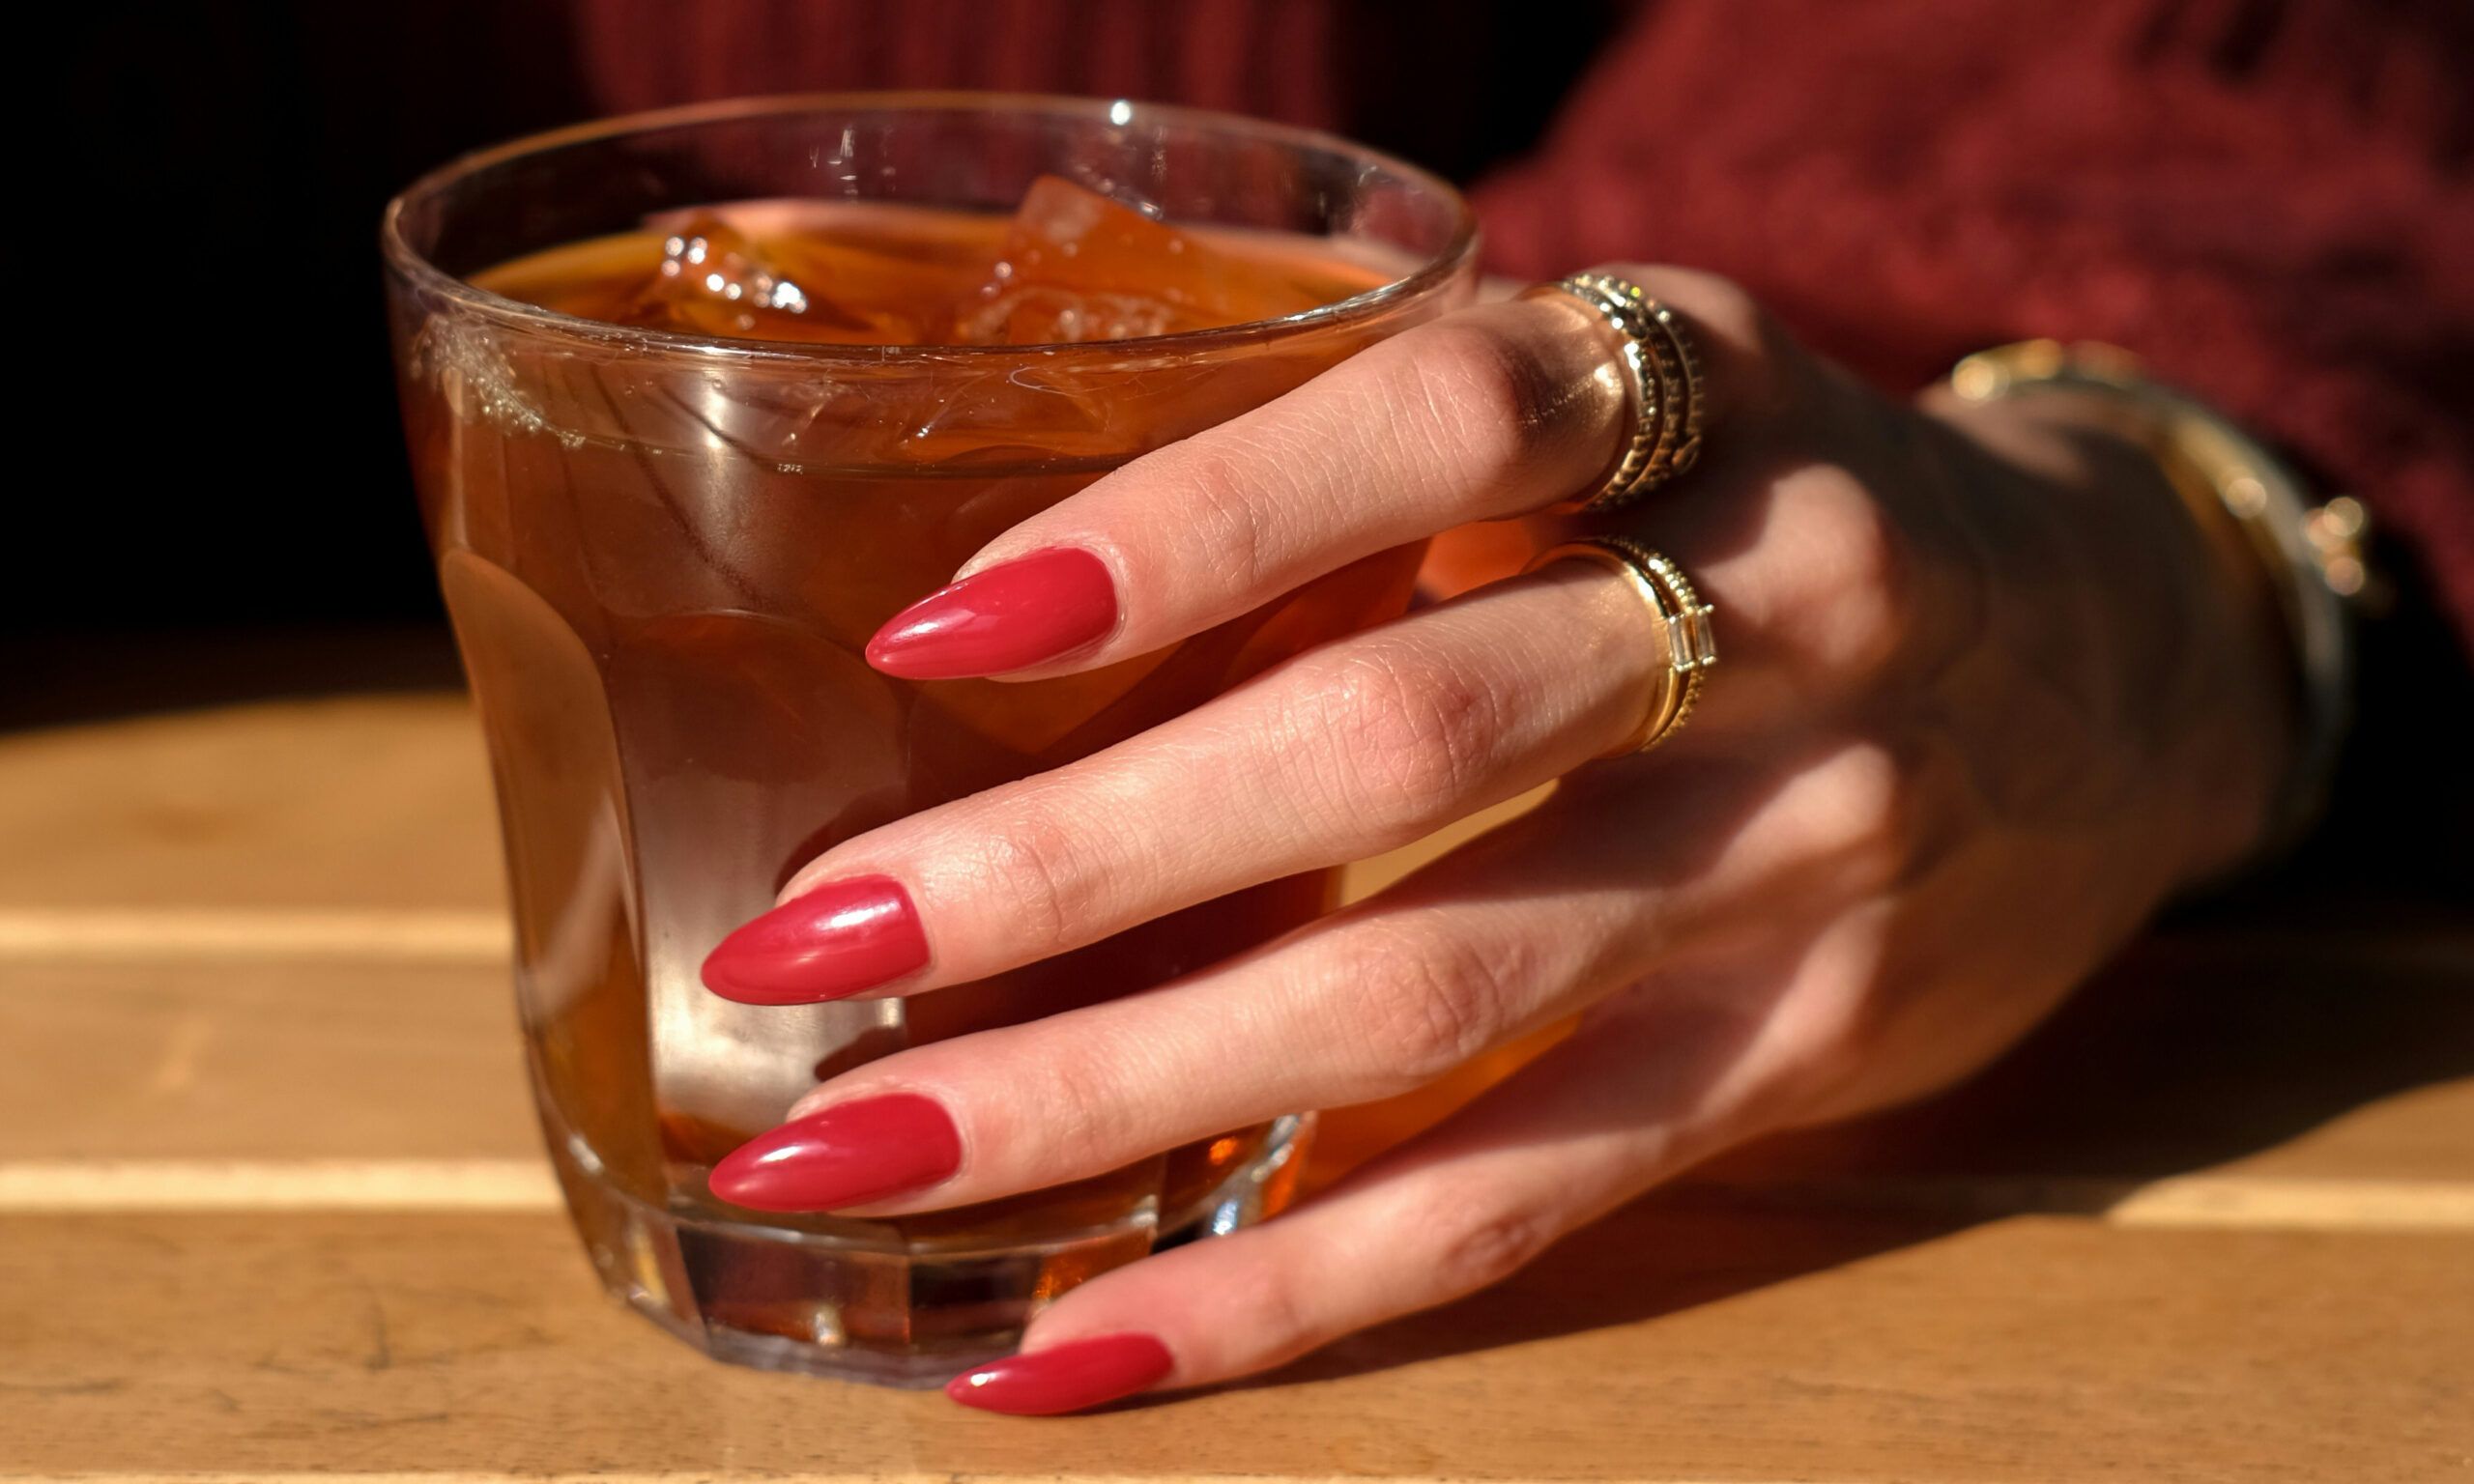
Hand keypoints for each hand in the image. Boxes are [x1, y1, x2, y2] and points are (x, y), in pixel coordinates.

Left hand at [699, 269, 2293, 1412]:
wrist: (2105, 663)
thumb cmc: (1769, 508)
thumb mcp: (1636, 395)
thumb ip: (1400, 465)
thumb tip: (1006, 606)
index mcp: (1705, 395)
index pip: (1451, 422)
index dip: (1202, 519)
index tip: (940, 631)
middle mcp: (1781, 616)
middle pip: (1401, 745)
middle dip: (1077, 860)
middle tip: (805, 942)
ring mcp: (1805, 858)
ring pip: (1428, 1004)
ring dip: (1113, 1094)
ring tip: (855, 1154)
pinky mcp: (1799, 1057)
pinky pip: (1515, 1201)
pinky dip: (1281, 1289)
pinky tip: (1071, 1344)